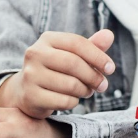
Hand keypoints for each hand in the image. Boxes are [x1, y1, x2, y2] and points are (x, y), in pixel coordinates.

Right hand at [0, 29, 114, 118]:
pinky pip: (63, 101)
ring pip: (70, 84)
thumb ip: (92, 45)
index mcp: (47, 39)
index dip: (98, 56)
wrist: (26, 91)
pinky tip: (73, 100)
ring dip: (85, 90)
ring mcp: (30, 75)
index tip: (111, 68)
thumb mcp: (73, 54)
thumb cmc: (56, 69)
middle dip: (94, 76)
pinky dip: (74, 102)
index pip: (78, 43)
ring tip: (87, 91)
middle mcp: (35, 54)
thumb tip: (109, 34)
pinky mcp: (30, 96)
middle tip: (103, 85)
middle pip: (74, 64)